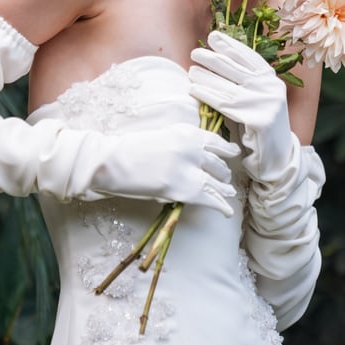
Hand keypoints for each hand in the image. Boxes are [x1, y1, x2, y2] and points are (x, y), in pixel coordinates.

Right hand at [83, 122, 239, 215]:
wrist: (111, 162)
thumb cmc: (129, 150)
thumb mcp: (161, 137)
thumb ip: (181, 145)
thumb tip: (196, 160)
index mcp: (186, 133)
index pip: (215, 142)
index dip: (226, 149)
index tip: (233, 152)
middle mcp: (192, 148)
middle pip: (217, 163)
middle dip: (222, 172)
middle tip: (226, 178)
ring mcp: (189, 169)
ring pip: (216, 182)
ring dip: (224, 189)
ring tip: (229, 194)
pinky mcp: (182, 189)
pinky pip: (208, 198)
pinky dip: (220, 205)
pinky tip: (226, 211)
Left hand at [189, 30, 294, 185]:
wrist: (276, 158)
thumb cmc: (258, 127)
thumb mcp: (254, 100)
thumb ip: (240, 83)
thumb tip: (213, 62)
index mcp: (272, 80)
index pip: (250, 57)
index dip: (231, 45)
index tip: (214, 36)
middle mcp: (271, 88)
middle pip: (237, 68)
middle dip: (214, 58)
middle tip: (196, 52)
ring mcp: (267, 103)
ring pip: (229, 86)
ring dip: (207, 76)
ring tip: (191, 70)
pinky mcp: (259, 119)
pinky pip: (226, 104)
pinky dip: (208, 95)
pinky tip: (194, 89)